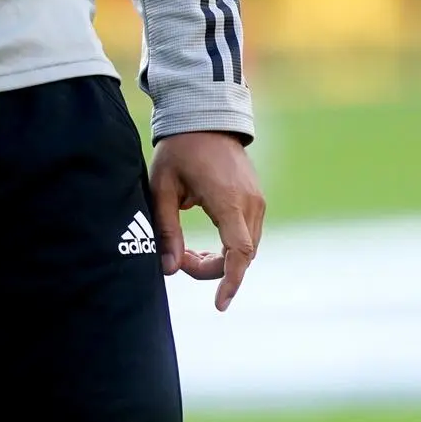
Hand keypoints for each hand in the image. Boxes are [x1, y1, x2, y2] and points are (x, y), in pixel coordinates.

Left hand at [149, 131, 264, 312]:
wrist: (205, 117)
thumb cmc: (180, 150)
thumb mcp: (163, 187)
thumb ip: (167, 229)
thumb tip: (168, 269)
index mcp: (228, 200)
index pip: (238, 252)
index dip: (230, 281)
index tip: (219, 304)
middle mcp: (250, 203)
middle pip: (242, 256)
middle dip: (213, 270)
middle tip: (180, 261)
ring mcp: (257, 200)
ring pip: (247, 248)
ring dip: (221, 260)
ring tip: (187, 253)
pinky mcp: (256, 199)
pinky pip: (248, 235)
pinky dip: (229, 248)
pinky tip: (204, 246)